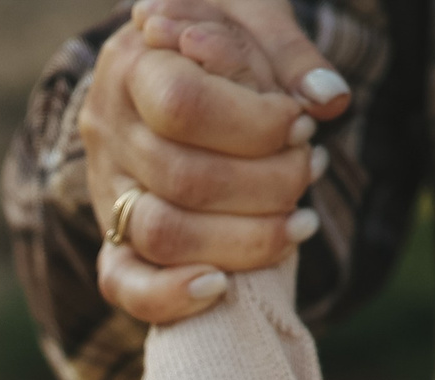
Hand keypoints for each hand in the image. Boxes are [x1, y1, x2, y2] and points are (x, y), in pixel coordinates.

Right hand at [81, 0, 352, 324]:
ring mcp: (106, 190)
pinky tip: (221, 287)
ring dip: (244, 238)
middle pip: (182, 178)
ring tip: (298, 221)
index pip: (183, 105)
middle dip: (268, 183)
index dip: (253, 124)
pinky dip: (169, 296)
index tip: (300, 122)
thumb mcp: (249, 14)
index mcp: (132, 64)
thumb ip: (286, 48)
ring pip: (162, 235)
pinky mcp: (113, 236)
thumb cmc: (216, 35)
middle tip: (311, 166)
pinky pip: (121, 283)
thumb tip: (327, 99)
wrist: (167, 67)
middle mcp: (108, 131)